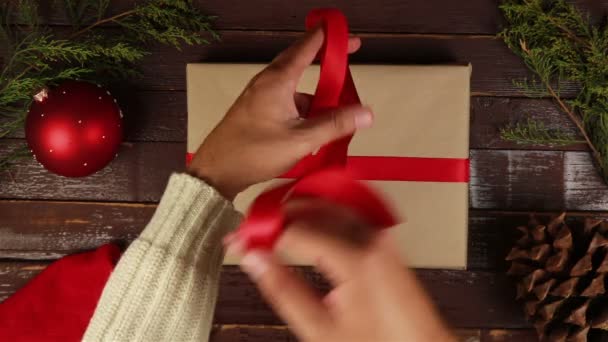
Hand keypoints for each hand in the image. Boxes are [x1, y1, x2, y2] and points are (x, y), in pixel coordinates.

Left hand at [187, 27, 372, 198]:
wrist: (216, 171)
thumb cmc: (255, 152)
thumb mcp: (301, 140)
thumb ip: (334, 125)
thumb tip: (366, 112)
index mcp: (278, 80)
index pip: (308, 46)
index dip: (331, 38)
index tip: (350, 39)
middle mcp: (268, 82)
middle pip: (302, 63)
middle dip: (326, 64)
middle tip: (348, 64)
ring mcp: (261, 96)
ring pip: (296, 89)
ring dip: (316, 98)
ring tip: (334, 119)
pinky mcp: (257, 111)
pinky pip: (287, 103)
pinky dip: (303, 112)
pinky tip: (312, 134)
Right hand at [225, 202, 454, 341]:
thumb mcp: (321, 328)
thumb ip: (283, 289)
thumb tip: (255, 260)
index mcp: (356, 258)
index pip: (296, 228)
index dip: (263, 231)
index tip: (243, 237)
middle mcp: (373, 238)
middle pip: (316, 207)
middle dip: (280, 213)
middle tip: (253, 227)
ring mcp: (383, 237)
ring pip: (333, 205)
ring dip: (301, 209)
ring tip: (274, 225)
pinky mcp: (386, 242)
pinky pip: (349, 214)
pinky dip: (324, 215)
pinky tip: (308, 225)